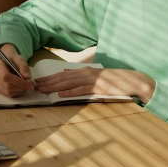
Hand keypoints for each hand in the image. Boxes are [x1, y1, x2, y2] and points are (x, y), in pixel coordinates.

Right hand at [0, 44, 34, 97]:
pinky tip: (20, 87)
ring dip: (19, 91)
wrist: (5, 61)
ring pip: (7, 91)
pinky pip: (6, 94)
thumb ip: (24, 67)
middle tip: (30, 86)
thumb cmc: (12, 59)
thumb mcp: (20, 59)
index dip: (19, 82)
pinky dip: (15, 92)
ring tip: (25, 86)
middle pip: (7, 85)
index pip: (6, 76)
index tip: (30, 84)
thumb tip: (28, 77)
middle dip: (21, 87)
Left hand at [35, 66, 154, 101]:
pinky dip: (70, 92)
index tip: (38, 81)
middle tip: (35, 86)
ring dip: (55, 87)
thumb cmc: (114, 81)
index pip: (63, 74)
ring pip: (69, 83)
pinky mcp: (99, 87)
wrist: (132, 81)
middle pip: (63, 78)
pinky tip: (61, 95)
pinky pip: (82, 90)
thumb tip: (65, 71)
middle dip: (48, 82)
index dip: (50, 77)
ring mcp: (93, 80)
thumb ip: (80, 74)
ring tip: (44, 90)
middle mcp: (87, 73)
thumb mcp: (95, 75)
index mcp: (85, 70)